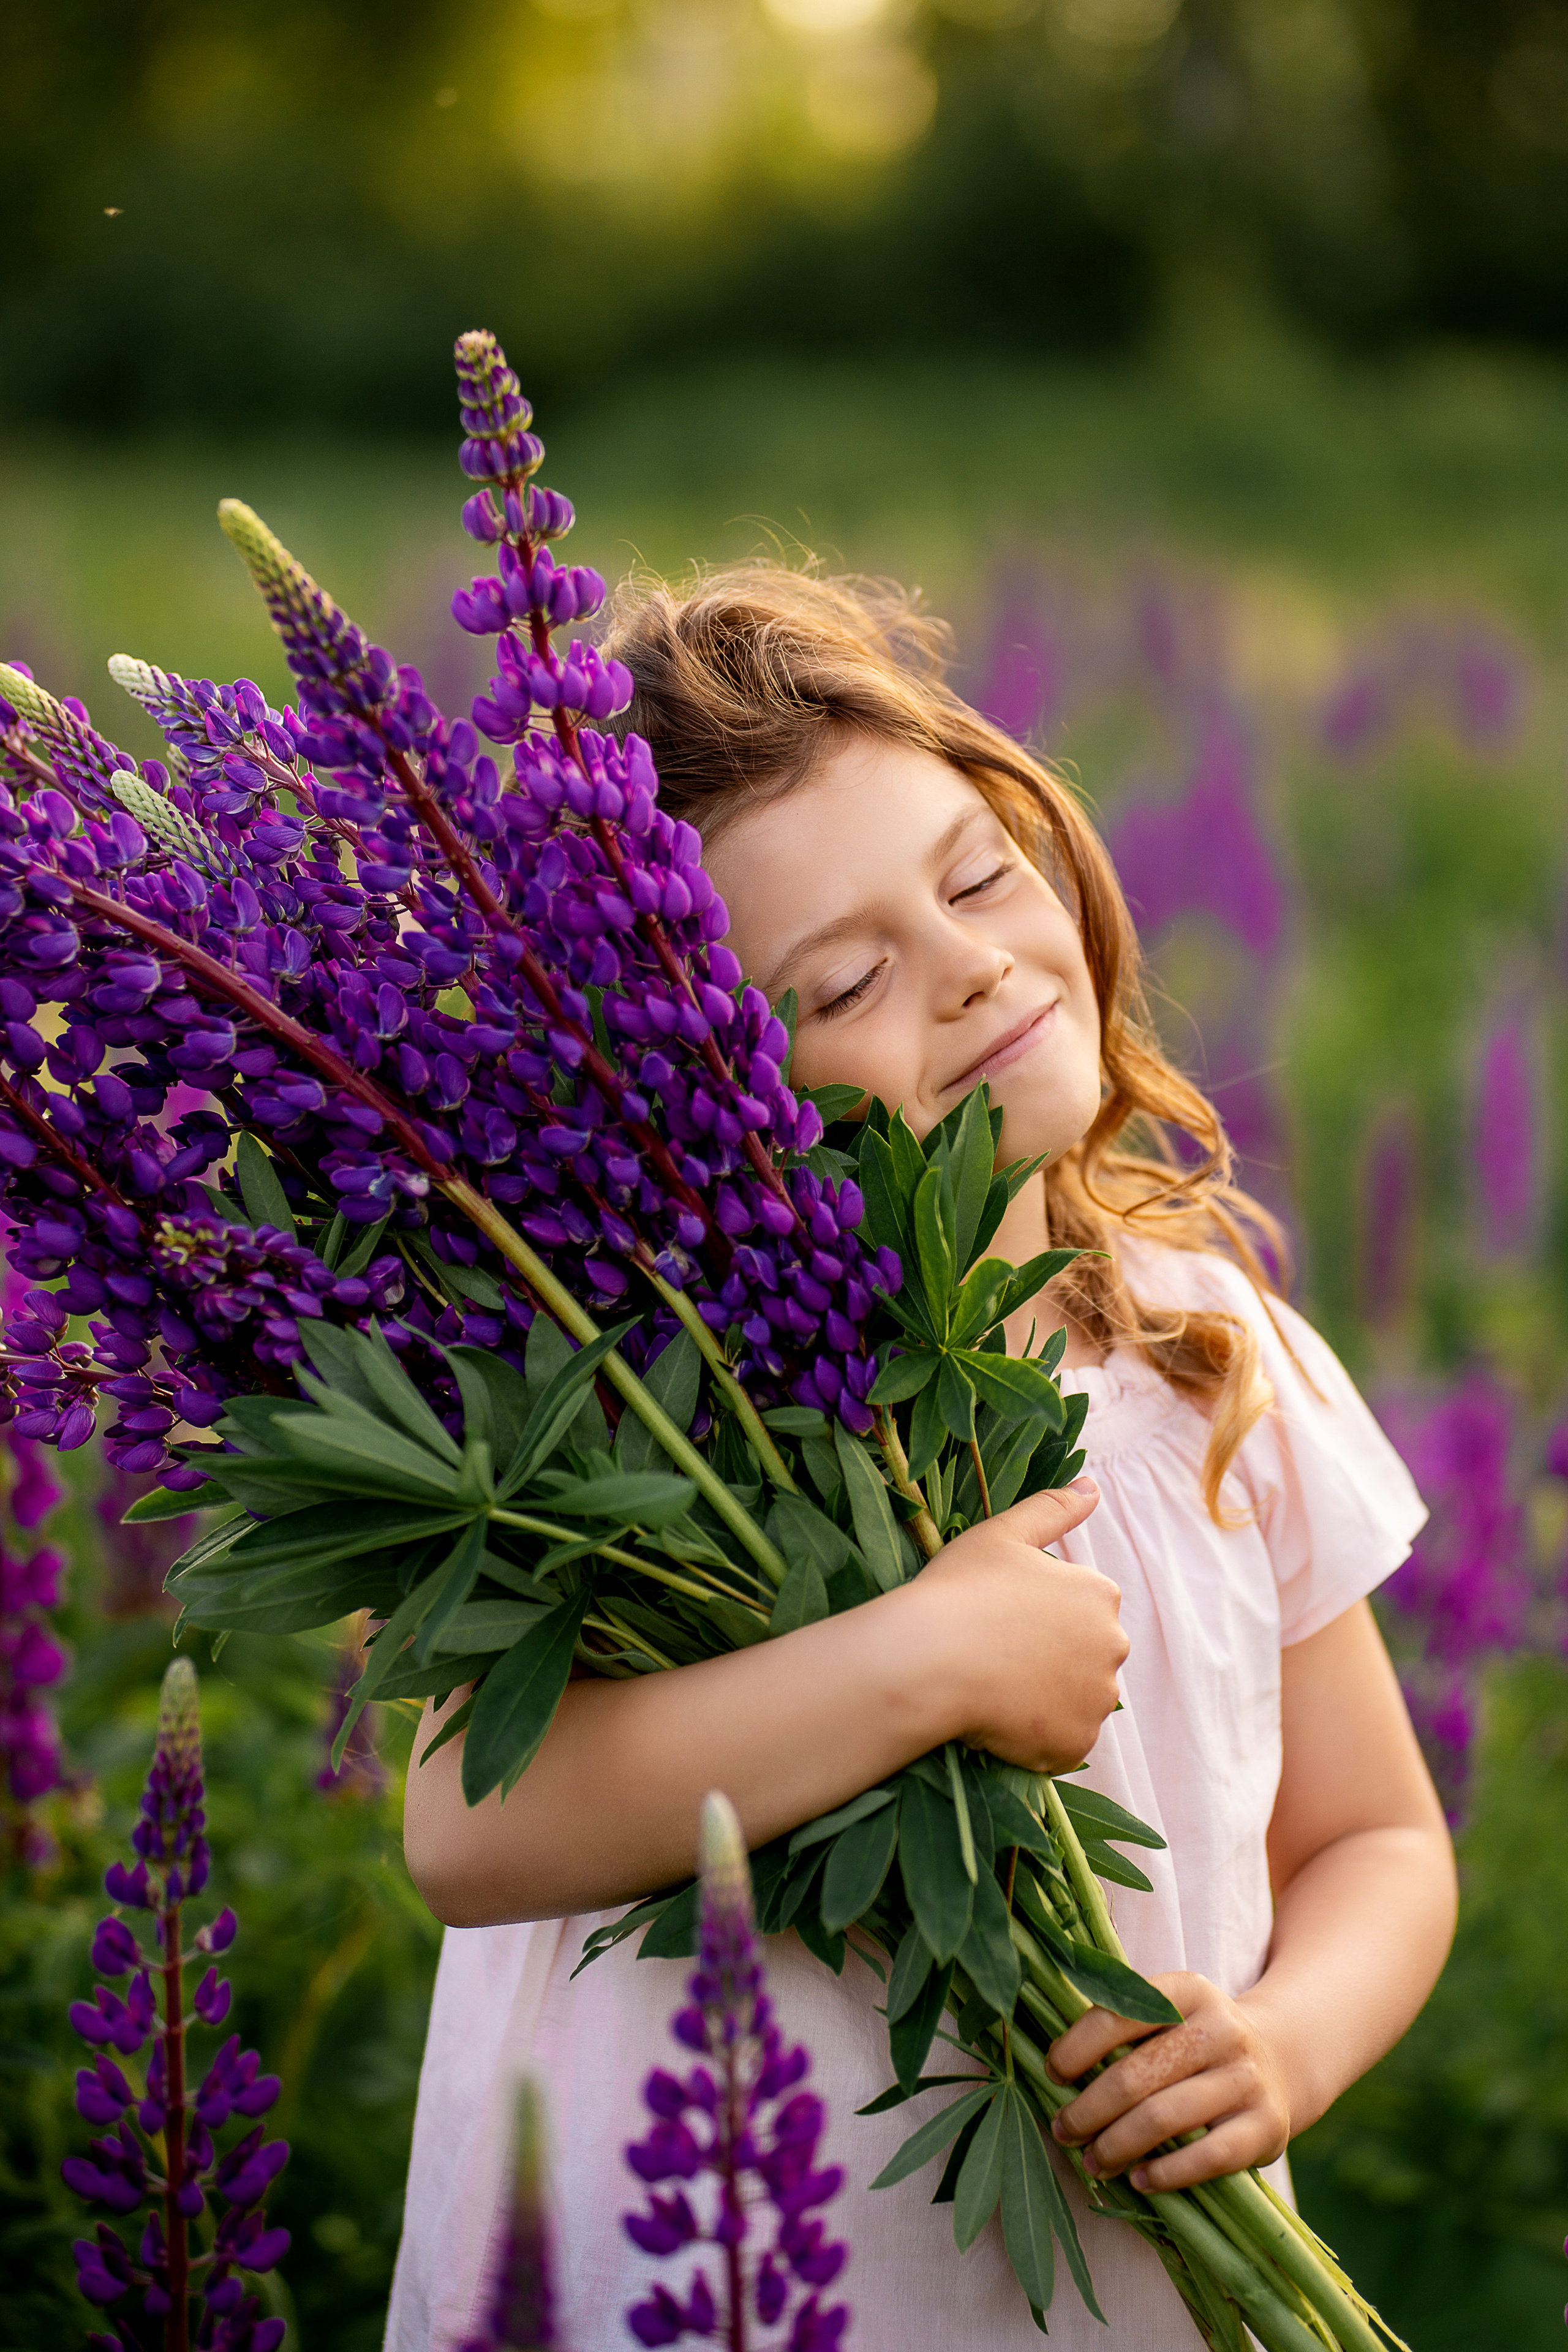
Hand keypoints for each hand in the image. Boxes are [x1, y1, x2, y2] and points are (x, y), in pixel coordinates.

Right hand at [909, 1479, 1126, 1772]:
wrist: (928, 1659)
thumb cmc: (960, 1590)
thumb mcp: (1002, 1535)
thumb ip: (1053, 1508)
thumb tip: (1092, 1487)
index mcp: (1100, 1594)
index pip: (1082, 1610)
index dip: (1039, 1617)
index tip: (1002, 1619)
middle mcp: (1113, 1647)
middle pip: (1085, 1657)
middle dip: (1052, 1660)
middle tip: (997, 1657)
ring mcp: (1096, 1700)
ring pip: (1075, 1701)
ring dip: (1046, 1699)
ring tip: (994, 1689)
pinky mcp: (1075, 1744)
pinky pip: (1061, 1743)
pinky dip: (1036, 1739)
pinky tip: (998, 1719)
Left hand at [1047, 1973, 1292, 2191]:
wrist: (1279, 2060)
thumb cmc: (1194, 2042)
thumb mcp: (1166, 2015)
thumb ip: (1119, 2028)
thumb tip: (1050, 2066)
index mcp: (1188, 1990)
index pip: (1118, 2015)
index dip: (1076, 2047)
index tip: (1052, 2074)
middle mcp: (1221, 2028)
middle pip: (1136, 2074)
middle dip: (1089, 2109)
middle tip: (1063, 2130)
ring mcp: (1246, 2078)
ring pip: (1164, 2117)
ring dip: (1117, 2146)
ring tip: (1092, 2162)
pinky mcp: (1265, 2125)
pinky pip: (1206, 2157)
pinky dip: (1165, 2173)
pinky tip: (1139, 2180)